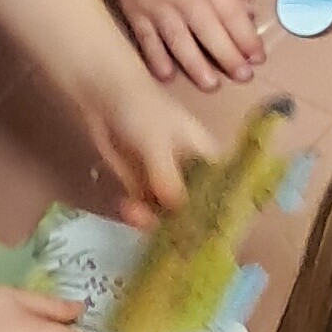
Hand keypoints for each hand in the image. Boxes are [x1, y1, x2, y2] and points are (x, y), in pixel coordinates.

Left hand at [88, 71, 224, 227]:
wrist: (103, 96)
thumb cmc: (142, 108)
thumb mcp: (158, 142)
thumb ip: (168, 175)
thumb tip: (177, 210)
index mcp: (210, 159)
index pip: (228, 192)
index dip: (226, 215)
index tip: (215, 234)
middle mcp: (194, 175)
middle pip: (200, 211)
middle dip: (185, 226)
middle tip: (167, 236)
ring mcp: (168, 183)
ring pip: (171, 215)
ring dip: (156, 221)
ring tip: (135, 213)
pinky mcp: (144, 187)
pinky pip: (148, 210)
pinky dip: (139, 215)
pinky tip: (127, 208)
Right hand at [101, 0, 266, 88]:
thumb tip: (248, 13)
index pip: (233, 16)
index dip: (248, 40)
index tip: (258, 57)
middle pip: (212, 35)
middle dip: (230, 59)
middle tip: (244, 77)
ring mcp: (158, 7)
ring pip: (181, 44)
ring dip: (198, 68)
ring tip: (212, 85)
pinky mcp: (135, 12)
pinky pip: (147, 41)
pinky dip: (157, 60)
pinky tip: (168, 76)